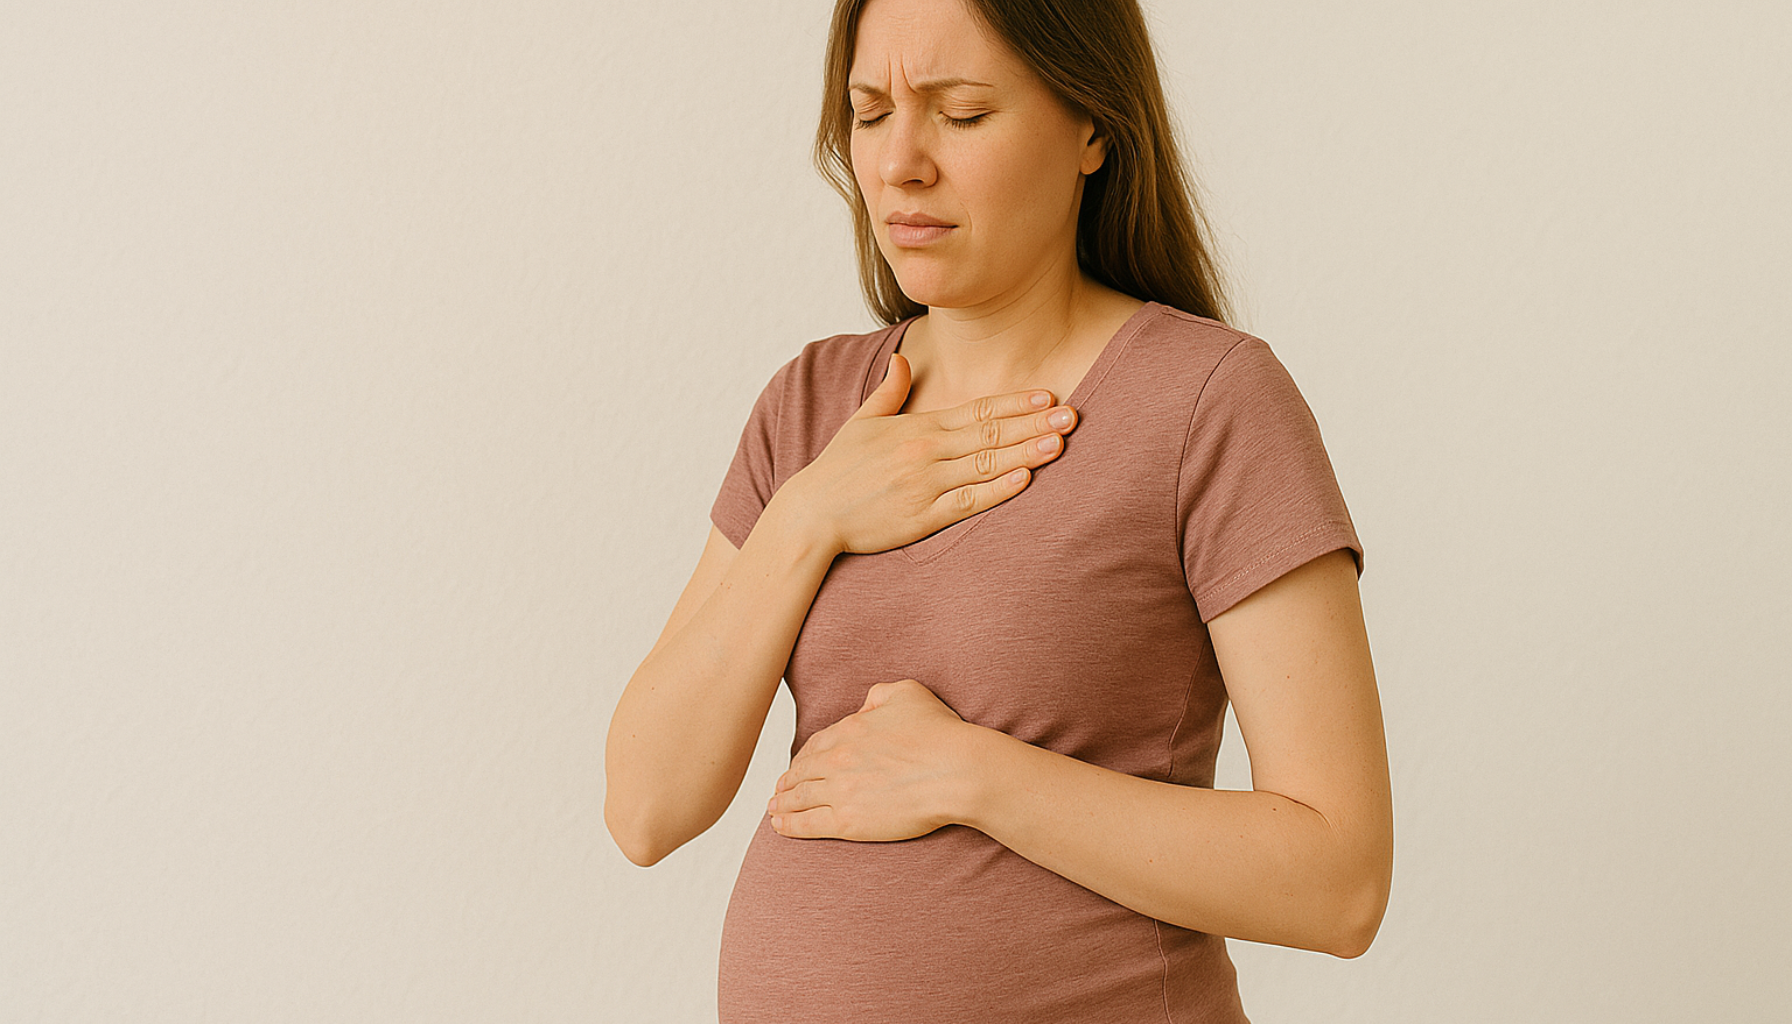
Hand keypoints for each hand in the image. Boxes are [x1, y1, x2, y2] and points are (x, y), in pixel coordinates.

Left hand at [765, 679, 976, 842]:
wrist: (956, 771)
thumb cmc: (941, 733)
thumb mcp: (908, 694)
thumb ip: (880, 694)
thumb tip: (865, 704)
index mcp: (851, 729)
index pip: (817, 744)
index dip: (804, 756)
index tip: (799, 764)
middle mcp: (839, 758)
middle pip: (803, 771)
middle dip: (788, 781)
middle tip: (779, 790)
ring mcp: (840, 790)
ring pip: (800, 797)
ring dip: (783, 803)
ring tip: (774, 810)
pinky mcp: (847, 821)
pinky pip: (807, 823)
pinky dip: (788, 825)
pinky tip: (779, 826)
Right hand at [790, 352, 1078, 555]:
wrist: (810, 514)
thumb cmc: (836, 470)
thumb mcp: (860, 422)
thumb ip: (889, 391)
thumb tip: (904, 359)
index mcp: (916, 427)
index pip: (976, 409)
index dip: (1014, 402)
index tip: (1047, 396)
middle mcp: (925, 452)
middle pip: (990, 433)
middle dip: (1034, 423)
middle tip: (1073, 414)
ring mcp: (925, 485)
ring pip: (986, 464)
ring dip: (1026, 452)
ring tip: (1060, 443)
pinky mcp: (921, 517)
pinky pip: (967, 502)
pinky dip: (997, 490)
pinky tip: (1024, 478)